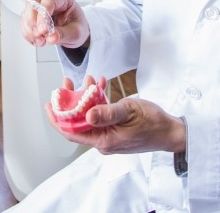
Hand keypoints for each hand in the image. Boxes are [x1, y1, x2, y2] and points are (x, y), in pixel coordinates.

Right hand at [20, 0, 89, 48]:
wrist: (74, 30)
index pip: (49, 1)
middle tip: (41, 36)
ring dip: (30, 30)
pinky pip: (24, 22)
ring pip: (26, 14)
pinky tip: (37, 40)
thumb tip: (51, 38)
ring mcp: (39, 5)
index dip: (43, 16)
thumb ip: (64, 34)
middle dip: (34, 22)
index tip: (44, 30)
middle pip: (32, 4)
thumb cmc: (77, 25)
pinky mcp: (32, 15)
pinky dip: (28, 34)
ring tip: (41, 41)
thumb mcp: (76, 32)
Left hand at [46, 75, 186, 154]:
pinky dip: (100, 101)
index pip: (72, 132)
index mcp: (104, 140)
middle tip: (68, 83)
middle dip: (72, 101)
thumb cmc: (153, 123)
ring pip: (90, 116)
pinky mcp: (116, 130)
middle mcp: (103, 141)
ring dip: (87, 98)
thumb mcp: (130, 112)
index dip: (57, 118)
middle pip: (79, 122)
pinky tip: (102, 86)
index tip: (49, 104)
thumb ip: (108, 113)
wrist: (170, 132)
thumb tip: (88, 115)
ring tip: (89, 80)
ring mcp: (109, 135)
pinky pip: (102, 115)